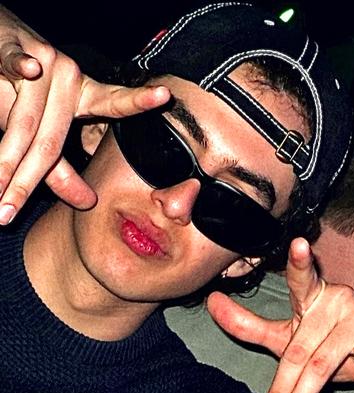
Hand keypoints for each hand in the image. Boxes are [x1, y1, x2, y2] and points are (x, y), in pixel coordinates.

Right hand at [0, 5, 169, 223]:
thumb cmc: (24, 92)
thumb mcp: (47, 130)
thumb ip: (63, 168)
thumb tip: (87, 202)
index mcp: (84, 96)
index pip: (114, 104)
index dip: (139, 101)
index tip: (166, 95)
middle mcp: (69, 78)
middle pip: (50, 142)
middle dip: (25, 181)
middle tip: (8, 212)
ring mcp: (43, 62)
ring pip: (23, 123)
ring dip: (4, 163)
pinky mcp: (11, 48)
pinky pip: (13, 63)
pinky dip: (16, 65)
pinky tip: (28, 68)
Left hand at [207, 238, 353, 392]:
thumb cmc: (326, 343)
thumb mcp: (285, 336)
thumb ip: (248, 324)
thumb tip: (211, 302)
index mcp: (311, 295)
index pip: (300, 278)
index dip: (299, 261)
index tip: (298, 244)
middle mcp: (335, 298)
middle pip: (300, 343)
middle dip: (286, 380)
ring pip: (323, 359)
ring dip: (307, 390)